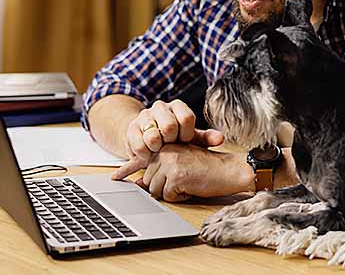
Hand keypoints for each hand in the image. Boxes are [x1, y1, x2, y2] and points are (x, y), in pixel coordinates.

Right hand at [111, 99, 223, 179]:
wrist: (147, 138)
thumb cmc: (173, 139)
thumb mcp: (190, 138)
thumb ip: (205, 138)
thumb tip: (220, 138)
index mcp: (178, 106)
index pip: (186, 118)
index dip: (186, 135)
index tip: (184, 141)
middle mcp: (160, 107)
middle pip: (169, 126)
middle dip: (171, 142)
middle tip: (170, 147)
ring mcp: (144, 116)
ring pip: (153, 136)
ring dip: (158, 149)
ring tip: (159, 151)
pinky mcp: (131, 128)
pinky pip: (139, 144)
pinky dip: (145, 154)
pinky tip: (149, 155)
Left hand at [134, 144, 249, 200]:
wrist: (230, 170)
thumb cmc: (209, 167)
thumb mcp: (182, 162)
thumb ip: (160, 169)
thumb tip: (139, 182)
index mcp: (166, 146)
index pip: (140, 159)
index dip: (127, 170)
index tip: (115, 176)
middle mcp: (165, 152)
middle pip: (148, 181)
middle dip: (163, 187)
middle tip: (184, 181)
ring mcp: (169, 163)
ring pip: (156, 191)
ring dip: (171, 193)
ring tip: (189, 184)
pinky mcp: (176, 175)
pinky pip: (168, 197)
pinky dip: (180, 198)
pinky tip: (192, 188)